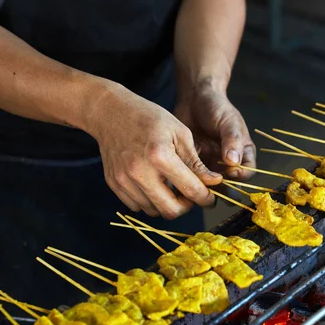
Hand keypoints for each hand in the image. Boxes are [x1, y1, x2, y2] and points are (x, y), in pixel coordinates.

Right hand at [84, 82, 221, 218]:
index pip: (190, 190)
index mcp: (160, 156)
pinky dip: (149, 201)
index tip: (209, 198)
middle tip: (190, 195)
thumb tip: (214, 183)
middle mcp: (140, 172)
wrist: (111, 113)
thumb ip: (196, 162)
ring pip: (153, 211)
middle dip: (186, 207)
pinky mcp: (114, 184)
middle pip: (170, 210)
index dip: (205, 198)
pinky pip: (136, 206)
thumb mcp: (180, 133)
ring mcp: (124, 180)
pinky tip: (154, 185)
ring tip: (172, 187)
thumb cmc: (149, 118)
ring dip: (166, 204)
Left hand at [174, 82, 255, 179]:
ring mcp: (210, 164)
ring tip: (196, 178)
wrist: (194, 99)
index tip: (230, 173)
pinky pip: (193, 175)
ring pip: (210, 183)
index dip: (240, 176)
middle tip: (212, 182)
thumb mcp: (229, 121)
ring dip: (204, 184)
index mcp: (242, 153)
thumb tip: (234, 163)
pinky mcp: (194, 163)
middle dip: (221, 185)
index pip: (247, 172)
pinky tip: (183, 172)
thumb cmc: (217, 107)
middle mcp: (227, 162)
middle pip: (228, 183)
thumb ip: (232, 140)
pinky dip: (189, 176)